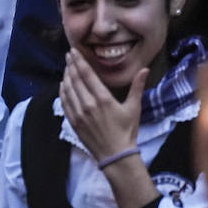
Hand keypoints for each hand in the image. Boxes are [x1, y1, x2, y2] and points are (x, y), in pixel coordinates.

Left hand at [59, 48, 144, 162]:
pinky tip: (63, 85)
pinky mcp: (73, 122)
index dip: (79, 61)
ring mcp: (79, 114)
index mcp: (103, 98)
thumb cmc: (127, 131)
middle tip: (69, 55)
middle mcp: (88, 104)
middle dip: (71, 65)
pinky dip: (62, 92)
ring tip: (67, 67)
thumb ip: (137, 87)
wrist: (115, 155)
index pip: (87, 74)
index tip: (74, 51)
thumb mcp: (134, 108)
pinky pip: (64, 103)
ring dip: (66, 76)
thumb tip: (145, 69)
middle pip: (76, 79)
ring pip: (68, 90)